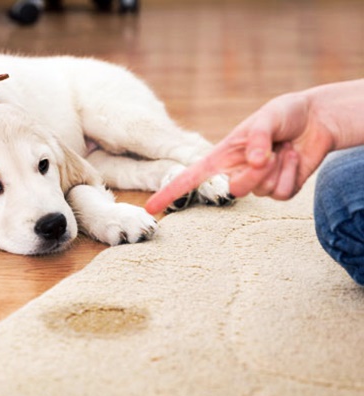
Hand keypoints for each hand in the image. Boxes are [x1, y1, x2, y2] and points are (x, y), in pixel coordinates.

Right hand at [145, 91, 335, 214]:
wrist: (317, 119)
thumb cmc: (285, 114)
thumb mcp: (268, 116)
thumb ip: (258, 138)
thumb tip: (254, 162)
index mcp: (222, 155)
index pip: (190, 177)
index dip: (169, 192)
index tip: (151, 207)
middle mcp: (236, 172)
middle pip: (234, 190)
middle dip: (254, 174)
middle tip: (272, 152)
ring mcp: (258, 183)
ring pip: (261, 192)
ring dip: (278, 168)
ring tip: (285, 149)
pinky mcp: (279, 189)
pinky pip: (282, 193)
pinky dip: (292, 174)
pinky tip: (295, 158)